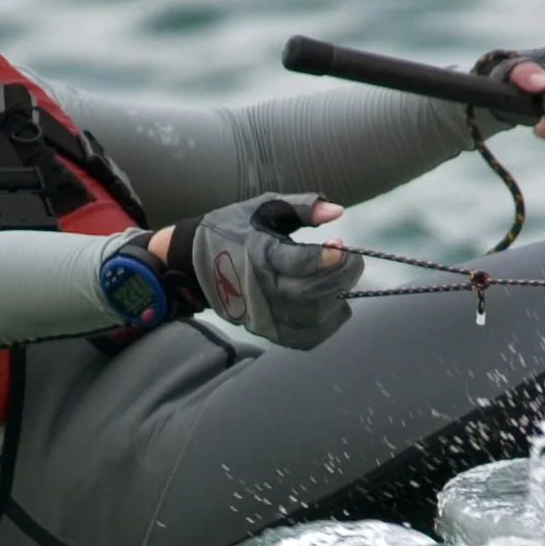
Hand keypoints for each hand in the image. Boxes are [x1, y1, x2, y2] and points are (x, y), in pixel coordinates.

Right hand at [169, 193, 360, 350]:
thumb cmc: (234, 229)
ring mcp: (266, 315)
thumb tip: (338, 211)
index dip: (327, 258)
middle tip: (349, 259)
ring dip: (338, 297)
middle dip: (342, 274)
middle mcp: (263, 289)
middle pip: (313, 292)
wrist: (195, 264)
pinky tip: (331, 303)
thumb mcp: (264, 207)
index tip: (340, 245)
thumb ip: (302, 207)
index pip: (299, 263)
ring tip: (339, 279)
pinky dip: (328, 323)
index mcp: (260, 254)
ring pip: (315, 317)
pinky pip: (309, 337)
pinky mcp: (269, 332)